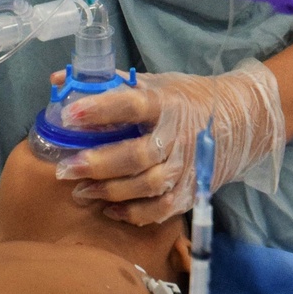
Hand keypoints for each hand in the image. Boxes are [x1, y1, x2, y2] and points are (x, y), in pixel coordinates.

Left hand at [53, 60, 284, 224]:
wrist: (235, 122)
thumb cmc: (182, 98)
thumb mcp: (151, 82)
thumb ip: (107, 84)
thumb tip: (57, 80)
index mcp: (164, 102)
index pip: (131, 104)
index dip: (101, 109)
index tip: (70, 115)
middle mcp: (177, 136)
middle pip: (137, 155)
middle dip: (99, 164)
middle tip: (65, 169)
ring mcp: (186, 167)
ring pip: (147, 185)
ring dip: (111, 191)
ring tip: (80, 191)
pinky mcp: (191, 192)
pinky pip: (161, 210)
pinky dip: (133, 213)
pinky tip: (108, 210)